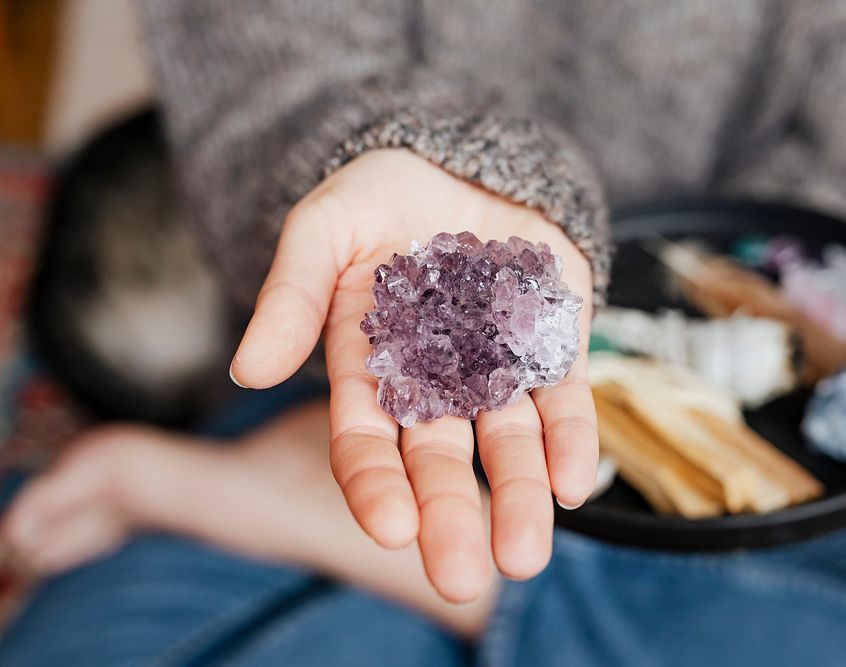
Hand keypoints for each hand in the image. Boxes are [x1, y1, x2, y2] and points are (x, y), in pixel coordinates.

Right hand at [230, 149, 597, 601]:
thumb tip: (250, 371)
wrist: (458, 160)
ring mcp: (497, 366)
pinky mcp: (551, 342)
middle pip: (440, 458)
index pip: (366, 439)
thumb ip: (292, 296)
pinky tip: (574, 484)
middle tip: (462, 575)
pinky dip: (571, 440)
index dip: (375, 484)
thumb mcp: (322, 229)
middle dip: (449, 515)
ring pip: (508, 443)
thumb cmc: (377, 195)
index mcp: (369, 363)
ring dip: (519, 497)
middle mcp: (435, 380)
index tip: (390, 529)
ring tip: (524, 555)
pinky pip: (564, 398)